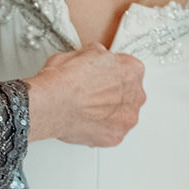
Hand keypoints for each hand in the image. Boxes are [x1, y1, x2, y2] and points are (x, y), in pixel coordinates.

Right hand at [26, 43, 144, 147]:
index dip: (111, 70)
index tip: (101, 73)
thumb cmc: (65, 79)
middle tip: (92, 91)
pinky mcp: (115, 138)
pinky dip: (100, 128)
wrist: (52, 104)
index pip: (129, 68)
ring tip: (87, 108)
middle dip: (113, 92)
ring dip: (109, 112)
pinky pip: (111, 131)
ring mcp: (126, 119)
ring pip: (122, 114)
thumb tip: (99, 58)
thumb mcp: (85, 51)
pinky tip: (86, 121)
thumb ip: (101, 55)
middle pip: (129, 92)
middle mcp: (136, 96)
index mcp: (132, 70)